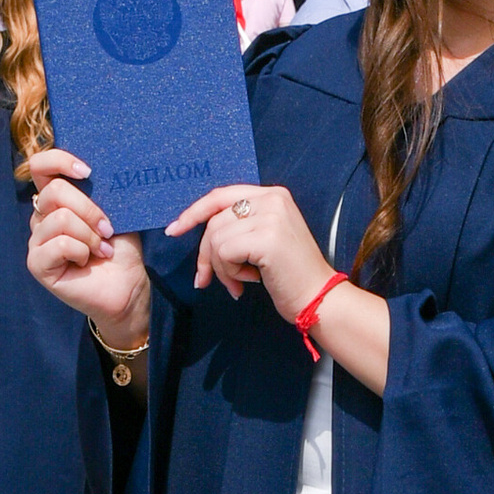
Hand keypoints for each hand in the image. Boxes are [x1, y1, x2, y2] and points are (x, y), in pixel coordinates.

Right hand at [25, 147, 147, 336]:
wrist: (128, 284)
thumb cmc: (120, 247)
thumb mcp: (113, 210)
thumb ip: (97, 189)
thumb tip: (95, 166)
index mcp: (57, 199)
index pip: (40, 166)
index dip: (59, 160)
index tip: (88, 172)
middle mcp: (42, 217)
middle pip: (53, 192)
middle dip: (88, 209)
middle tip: (107, 229)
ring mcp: (37, 241)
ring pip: (59, 219)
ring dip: (89, 235)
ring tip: (101, 248)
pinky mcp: (37, 264)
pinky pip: (59, 244)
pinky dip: (80, 250)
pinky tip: (86, 261)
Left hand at [165, 179, 322, 314]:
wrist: (319, 298)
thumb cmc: (290, 275)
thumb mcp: (265, 238)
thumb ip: (239, 225)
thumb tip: (199, 229)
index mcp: (273, 195)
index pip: (220, 196)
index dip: (193, 212)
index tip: (174, 229)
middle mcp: (272, 199)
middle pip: (214, 220)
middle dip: (205, 254)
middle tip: (207, 279)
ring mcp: (271, 216)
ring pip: (216, 239)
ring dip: (221, 268)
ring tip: (240, 282)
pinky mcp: (266, 237)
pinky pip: (224, 253)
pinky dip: (230, 273)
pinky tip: (250, 281)